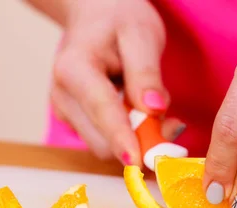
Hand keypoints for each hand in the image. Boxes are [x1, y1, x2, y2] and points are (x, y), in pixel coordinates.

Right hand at [50, 0, 182, 165]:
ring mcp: (66, 112)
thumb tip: (153, 110)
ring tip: (156, 112)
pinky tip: (141, 115)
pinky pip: (106, 142)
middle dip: (138, 143)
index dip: (121, 138)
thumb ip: (146, 73)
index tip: (138, 162)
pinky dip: (129, 138)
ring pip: (104, 147)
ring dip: (136, 141)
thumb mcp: (141, 35)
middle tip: (174, 127)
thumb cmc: (118, 20)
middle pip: (101, 141)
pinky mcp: (75, 123)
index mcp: (74, 68)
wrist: (95, 16)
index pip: (101, 110)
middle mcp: (63, 95)